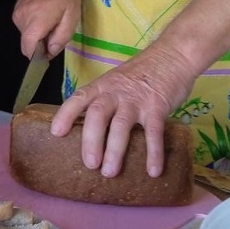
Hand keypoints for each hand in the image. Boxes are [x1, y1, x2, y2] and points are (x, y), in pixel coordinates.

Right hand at [12, 0, 79, 59]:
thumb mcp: (72, 15)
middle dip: (42, 43)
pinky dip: (35, 26)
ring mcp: (17, 16)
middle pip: (29, 44)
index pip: (28, 50)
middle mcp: (22, 21)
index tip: (50, 52)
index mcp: (36, 22)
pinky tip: (44, 13)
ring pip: (28, 36)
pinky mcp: (16, 12)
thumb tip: (51, 52)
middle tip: (56, 29)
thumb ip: (61, 36)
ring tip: (51, 18)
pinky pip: (25, 27)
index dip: (39, 56)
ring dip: (39, 34)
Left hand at [50, 44, 195, 177]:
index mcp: (102, 86)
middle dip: (91, 140)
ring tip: (110, 172)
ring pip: (121, 125)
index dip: (65, 114)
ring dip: (115, 150)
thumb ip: (105, 101)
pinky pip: (154, 132)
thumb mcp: (116, 82)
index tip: (56, 133)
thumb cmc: (141, 74)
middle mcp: (116, 92)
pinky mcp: (157, 106)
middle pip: (97, 114)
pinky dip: (153, 152)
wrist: (173, 56)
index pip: (79, 98)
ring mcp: (136, 99)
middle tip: (90, 164)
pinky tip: (152, 171)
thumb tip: (91, 132)